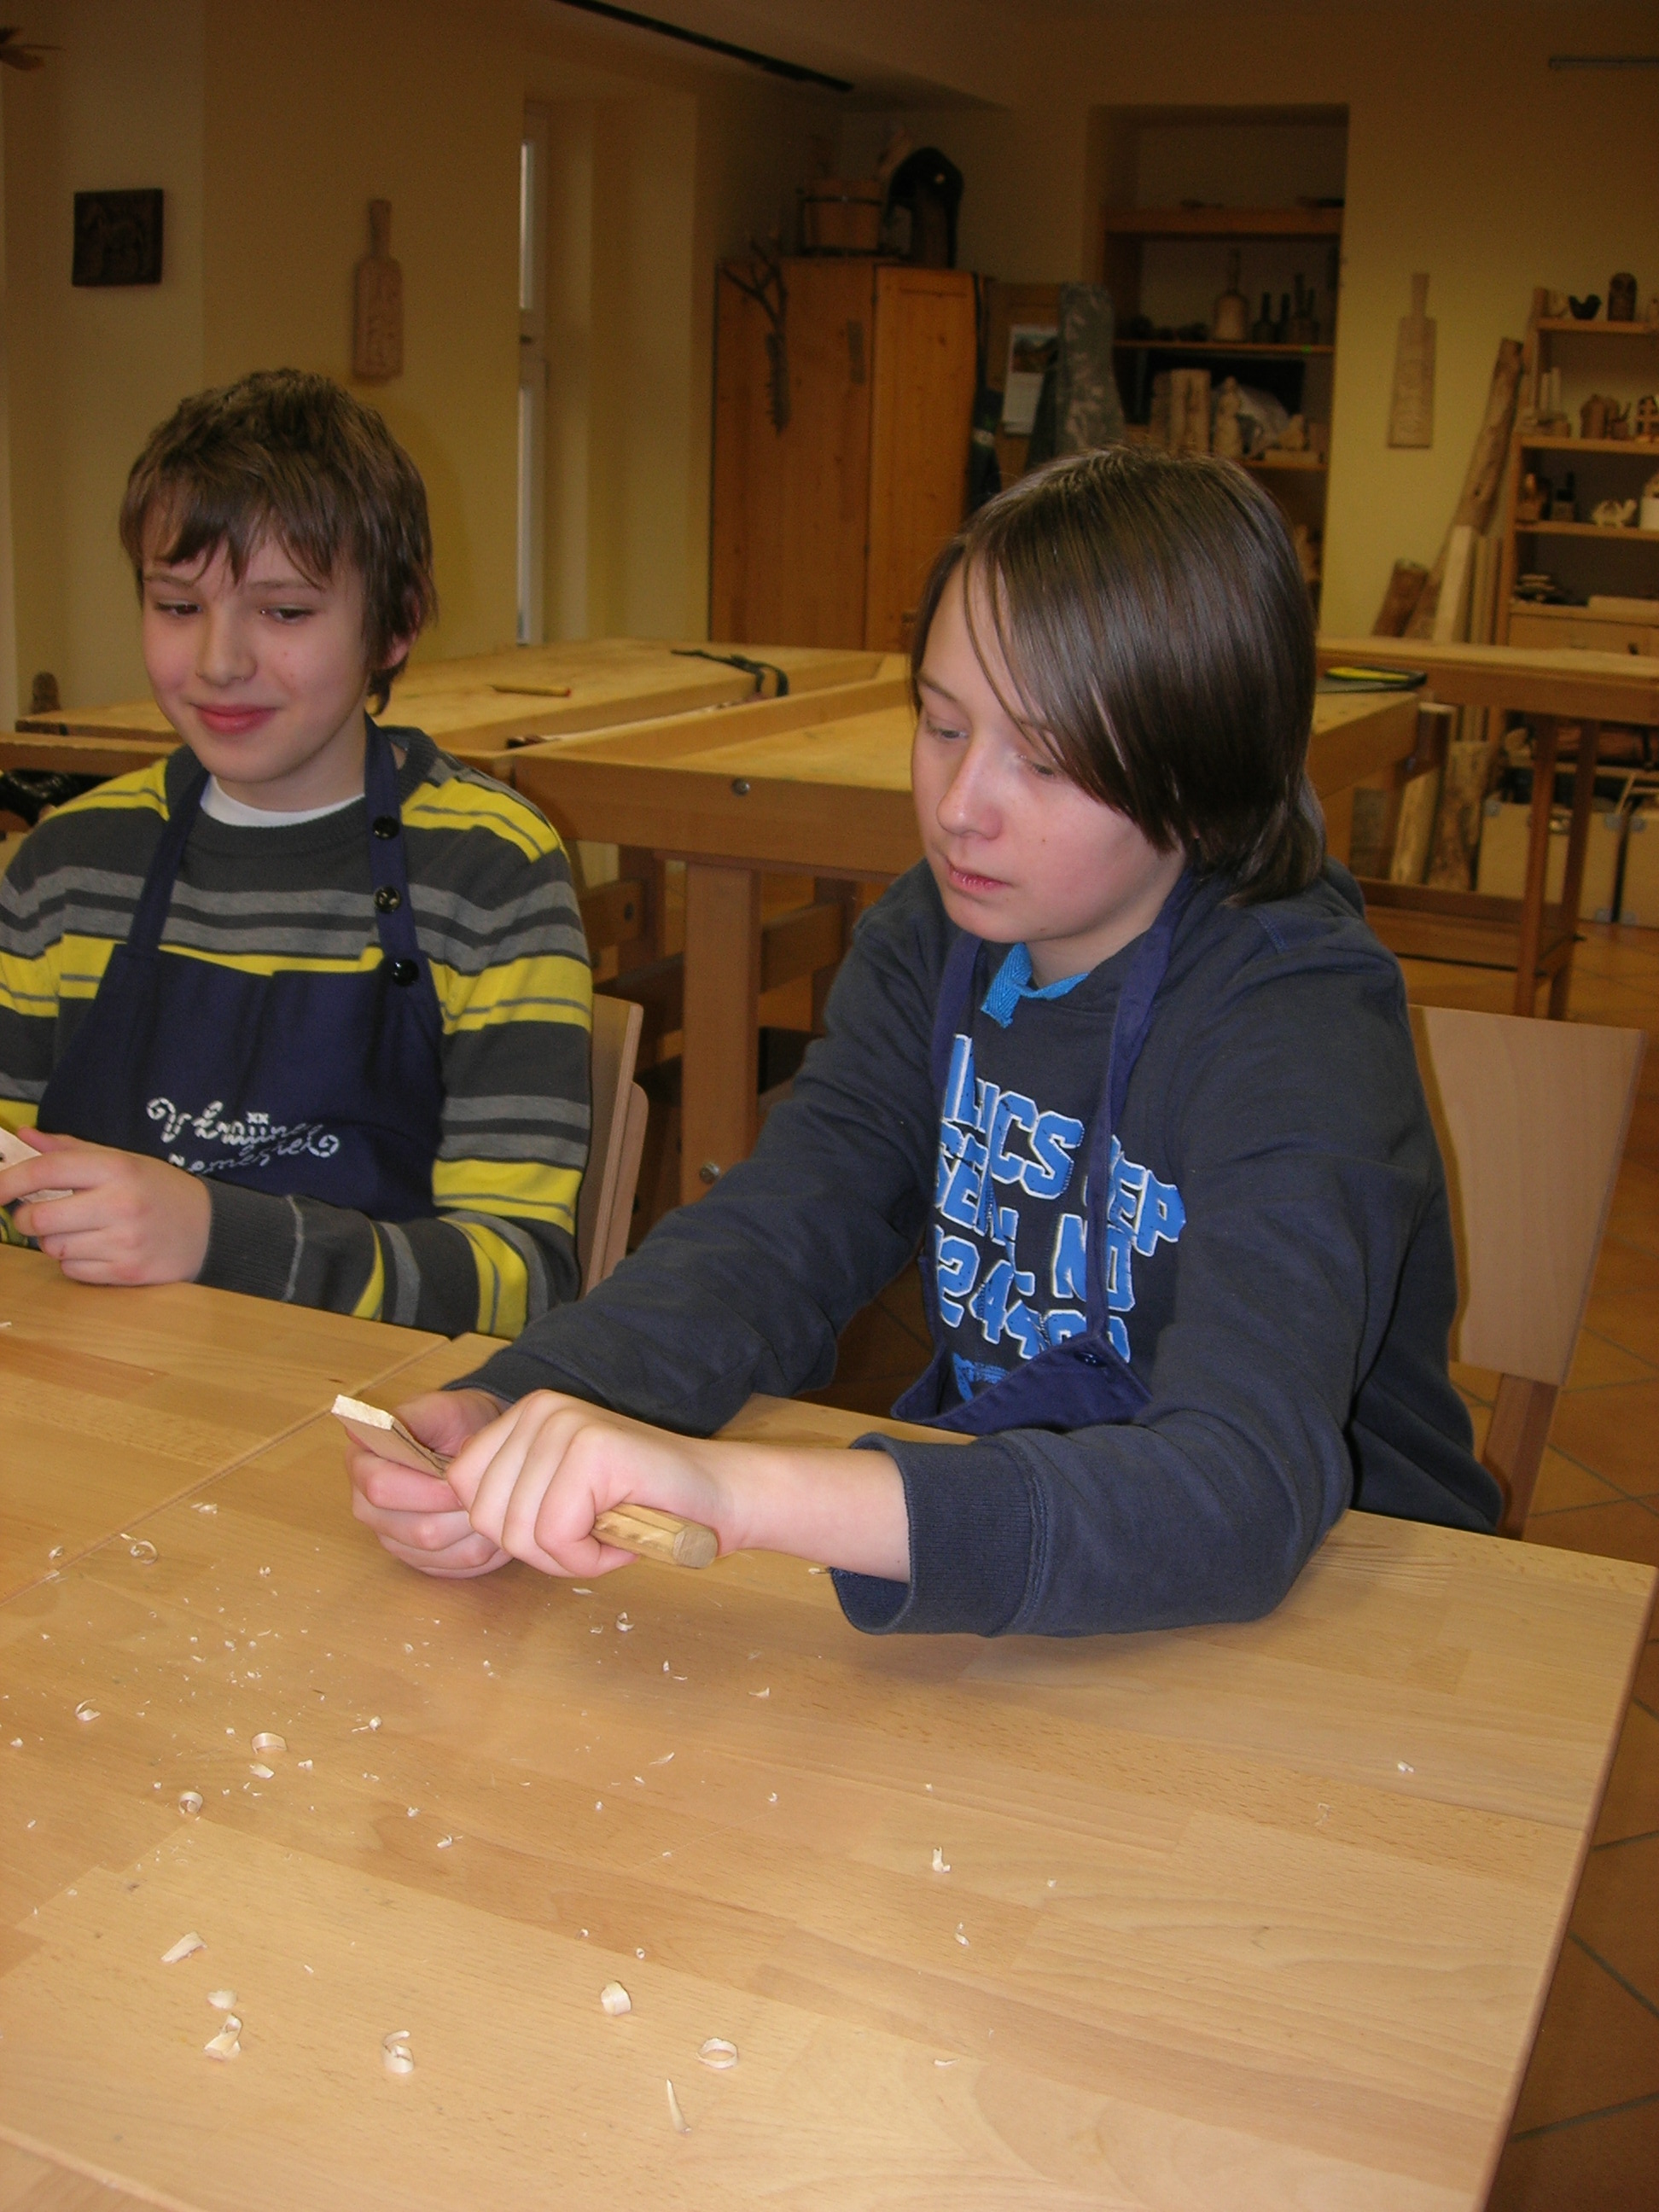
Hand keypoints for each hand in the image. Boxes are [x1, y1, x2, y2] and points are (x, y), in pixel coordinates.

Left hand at [0, 1130, 211, 1284]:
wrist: (211, 1229)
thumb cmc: (158, 1190)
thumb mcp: (122, 1160)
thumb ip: (71, 1149)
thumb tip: (25, 1136)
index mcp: (116, 1168)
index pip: (46, 1170)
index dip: (8, 1180)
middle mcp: (120, 1203)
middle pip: (40, 1217)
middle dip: (27, 1219)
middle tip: (36, 1215)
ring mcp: (124, 1241)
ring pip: (53, 1247)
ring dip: (54, 1241)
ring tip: (80, 1231)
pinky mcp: (127, 1272)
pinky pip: (72, 1270)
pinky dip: (74, 1262)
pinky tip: (97, 1250)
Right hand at [346, 1388, 512, 1577]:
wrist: (476, 1444)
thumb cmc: (456, 1424)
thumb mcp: (439, 1409)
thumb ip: (411, 1417)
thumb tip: (372, 1428)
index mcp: (362, 1465)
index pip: (380, 1488)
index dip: (425, 1486)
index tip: (458, 1474)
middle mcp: (368, 1508)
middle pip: (413, 1529)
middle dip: (456, 1510)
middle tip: (486, 1490)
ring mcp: (393, 1539)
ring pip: (437, 1550)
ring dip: (473, 1528)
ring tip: (492, 1502)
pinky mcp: (420, 1561)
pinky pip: (454, 1567)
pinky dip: (482, 1546)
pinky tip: (491, 1522)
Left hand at [447, 1392, 739, 1578]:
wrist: (719, 1499)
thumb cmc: (642, 1508)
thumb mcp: (557, 1495)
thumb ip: (511, 1498)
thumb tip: (444, 1518)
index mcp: (524, 1416)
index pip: (463, 1489)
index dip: (510, 1531)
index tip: (562, 1527)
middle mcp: (538, 1410)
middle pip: (486, 1517)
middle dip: (538, 1550)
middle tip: (590, 1537)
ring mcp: (565, 1425)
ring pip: (519, 1532)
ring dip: (567, 1556)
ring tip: (609, 1533)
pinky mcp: (592, 1449)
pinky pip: (557, 1535)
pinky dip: (589, 1557)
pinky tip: (624, 1535)